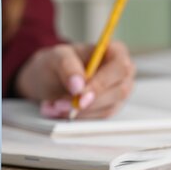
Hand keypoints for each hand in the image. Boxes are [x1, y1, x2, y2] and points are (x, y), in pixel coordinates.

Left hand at [14, 41, 134, 118]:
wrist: (49, 78)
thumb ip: (67, 66)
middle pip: (119, 91)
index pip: (120, 67)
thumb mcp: (57, 56)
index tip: (80, 94)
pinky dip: (77, 117)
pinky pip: (98, 118)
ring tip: (54, 105)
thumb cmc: (58, 62)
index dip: (102, 82)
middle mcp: (122, 74)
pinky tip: (59, 110)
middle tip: (61, 104)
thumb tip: (79, 85)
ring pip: (107, 108)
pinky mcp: (108, 109)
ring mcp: (117, 93)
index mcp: (115, 51)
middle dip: (89, 101)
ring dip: (79, 111)